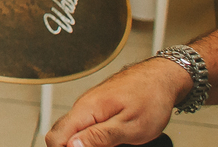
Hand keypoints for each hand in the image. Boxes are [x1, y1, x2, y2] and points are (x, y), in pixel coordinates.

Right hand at [45, 58, 190, 146]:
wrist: (161, 78)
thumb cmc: (151, 98)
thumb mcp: (130, 127)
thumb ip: (99, 137)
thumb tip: (72, 146)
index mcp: (86, 110)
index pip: (56, 137)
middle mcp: (83, 106)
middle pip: (59, 135)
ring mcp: (89, 106)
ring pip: (73, 131)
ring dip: (82, 143)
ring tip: (110, 145)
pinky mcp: (97, 107)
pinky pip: (84, 125)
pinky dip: (91, 137)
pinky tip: (108, 141)